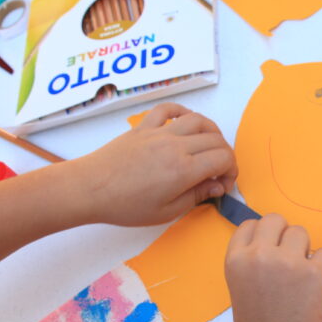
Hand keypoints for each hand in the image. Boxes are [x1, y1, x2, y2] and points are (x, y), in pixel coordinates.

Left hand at [64, 103, 236, 226]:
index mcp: (184, 170)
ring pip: (197, 119)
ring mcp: (159, 133)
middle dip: (225, 154)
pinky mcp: (143, 127)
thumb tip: (217, 186)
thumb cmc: (126, 206)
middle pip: (215, 138)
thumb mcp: (166, 212)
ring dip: (211, 131)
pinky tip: (185, 122)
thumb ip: (196, 196)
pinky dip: (182, 111)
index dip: (232, 170)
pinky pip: (167, 109)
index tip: (224, 183)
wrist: (90, 189)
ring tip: (210, 146)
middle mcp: (175, 145)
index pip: (223, 158)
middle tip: (219, 171)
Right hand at [225, 214, 321, 321]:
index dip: (262, 236)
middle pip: (275, 219)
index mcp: (236, 260)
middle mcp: (260, 255)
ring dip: (303, 249)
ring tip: (301, 276)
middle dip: (283, 236)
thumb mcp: (240, 290)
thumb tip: (271, 242)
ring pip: (301, 232)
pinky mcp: (317, 272)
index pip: (249, 225)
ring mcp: (290, 262)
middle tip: (288, 259)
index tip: (270, 251)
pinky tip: (314, 287)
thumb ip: (251, 263)